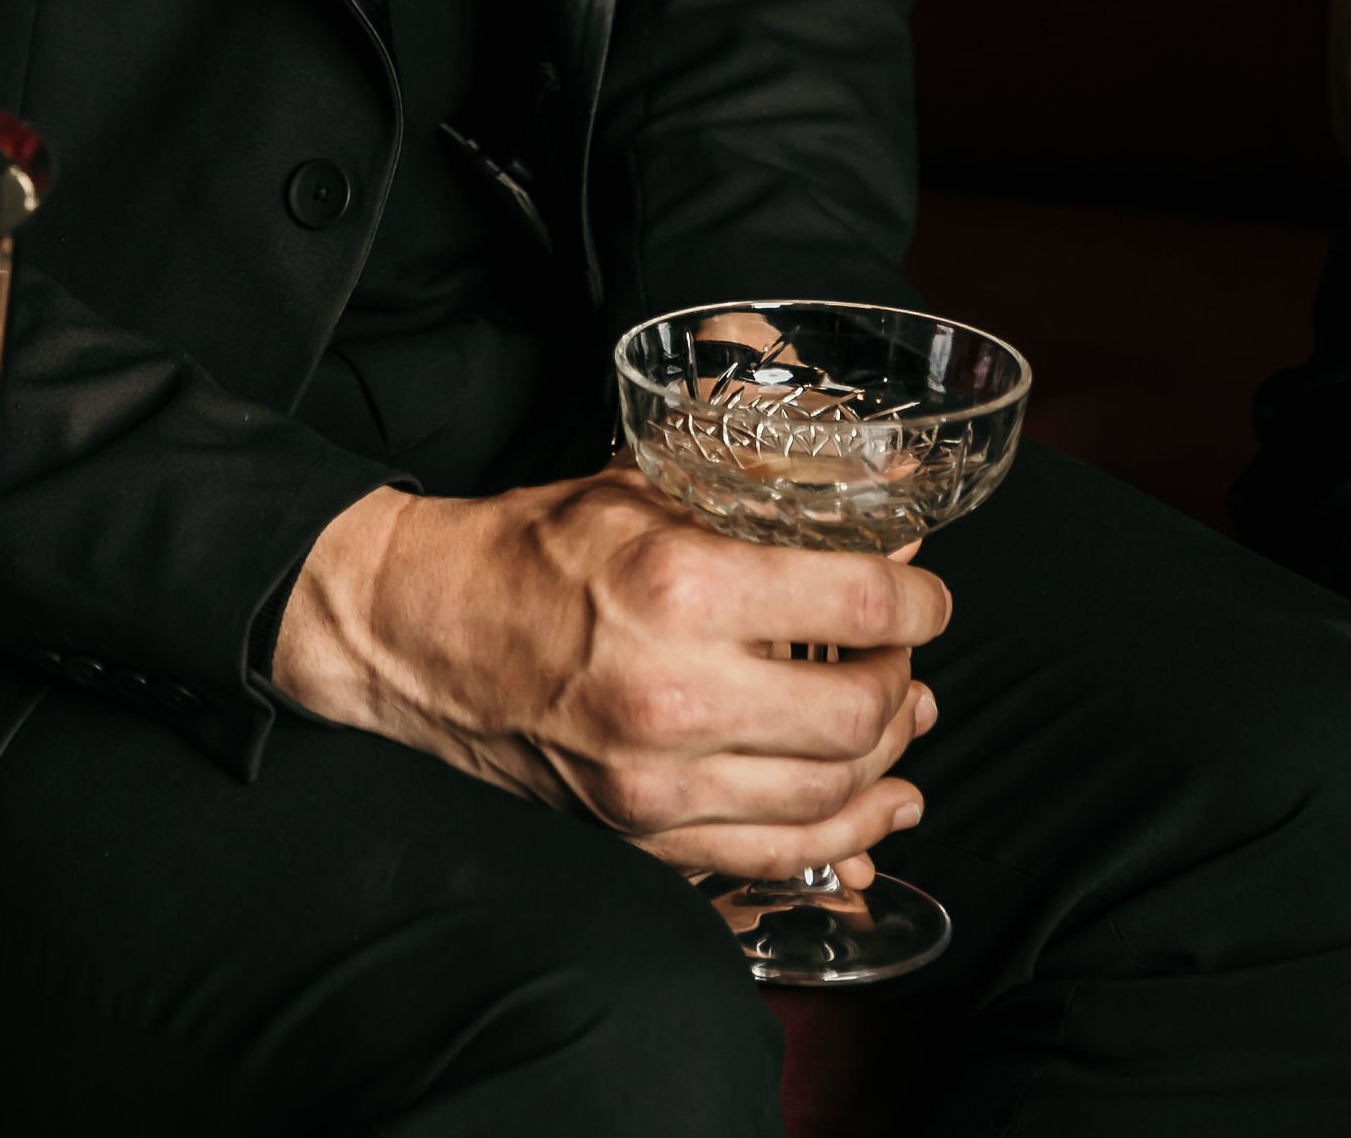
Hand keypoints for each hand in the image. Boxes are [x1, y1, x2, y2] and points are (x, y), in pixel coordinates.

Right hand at [272, 468, 947, 881]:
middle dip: (904, 682)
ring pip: (829, 795)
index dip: (917, 603)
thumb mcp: (638, 491)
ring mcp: (659, 782)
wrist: (422, 631)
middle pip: (858, 714)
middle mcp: (676, 693)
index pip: (855, 605)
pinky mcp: (644, 836)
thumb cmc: (530, 550)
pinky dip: (843, 840)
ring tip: (903, 723)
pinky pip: (775, 859)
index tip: (928, 597)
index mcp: (679, 587)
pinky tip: (877, 812)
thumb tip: (871, 529)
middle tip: (903, 655)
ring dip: (889, 760)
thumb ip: (752, 507)